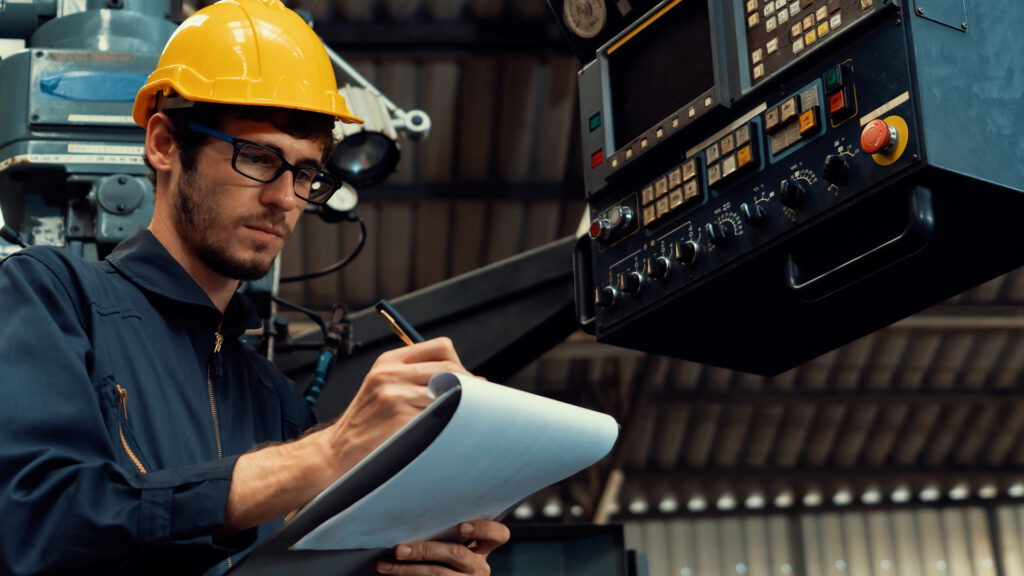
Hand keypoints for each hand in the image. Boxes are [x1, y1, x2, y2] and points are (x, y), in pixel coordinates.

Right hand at [323, 337, 468, 476]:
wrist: (337, 451)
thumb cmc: (366, 424)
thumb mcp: (383, 387)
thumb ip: (414, 377)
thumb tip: (465, 378)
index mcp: (389, 361)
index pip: (440, 347)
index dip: (460, 363)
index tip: (469, 381)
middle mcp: (391, 372)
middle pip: (449, 367)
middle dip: (468, 384)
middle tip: (477, 402)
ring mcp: (394, 394)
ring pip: (448, 390)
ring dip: (464, 404)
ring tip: (466, 416)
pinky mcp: (399, 416)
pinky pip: (439, 413)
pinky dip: (451, 420)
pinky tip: (451, 428)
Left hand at [377, 520, 510, 574]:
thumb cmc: (441, 555)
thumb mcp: (451, 542)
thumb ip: (444, 530)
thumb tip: (413, 507)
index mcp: (483, 548)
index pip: (498, 535)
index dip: (483, 529)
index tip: (461, 526)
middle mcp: (478, 567)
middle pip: (457, 553)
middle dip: (425, 550)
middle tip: (399, 549)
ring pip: (438, 574)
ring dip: (407, 569)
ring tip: (385, 564)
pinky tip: (388, 572)